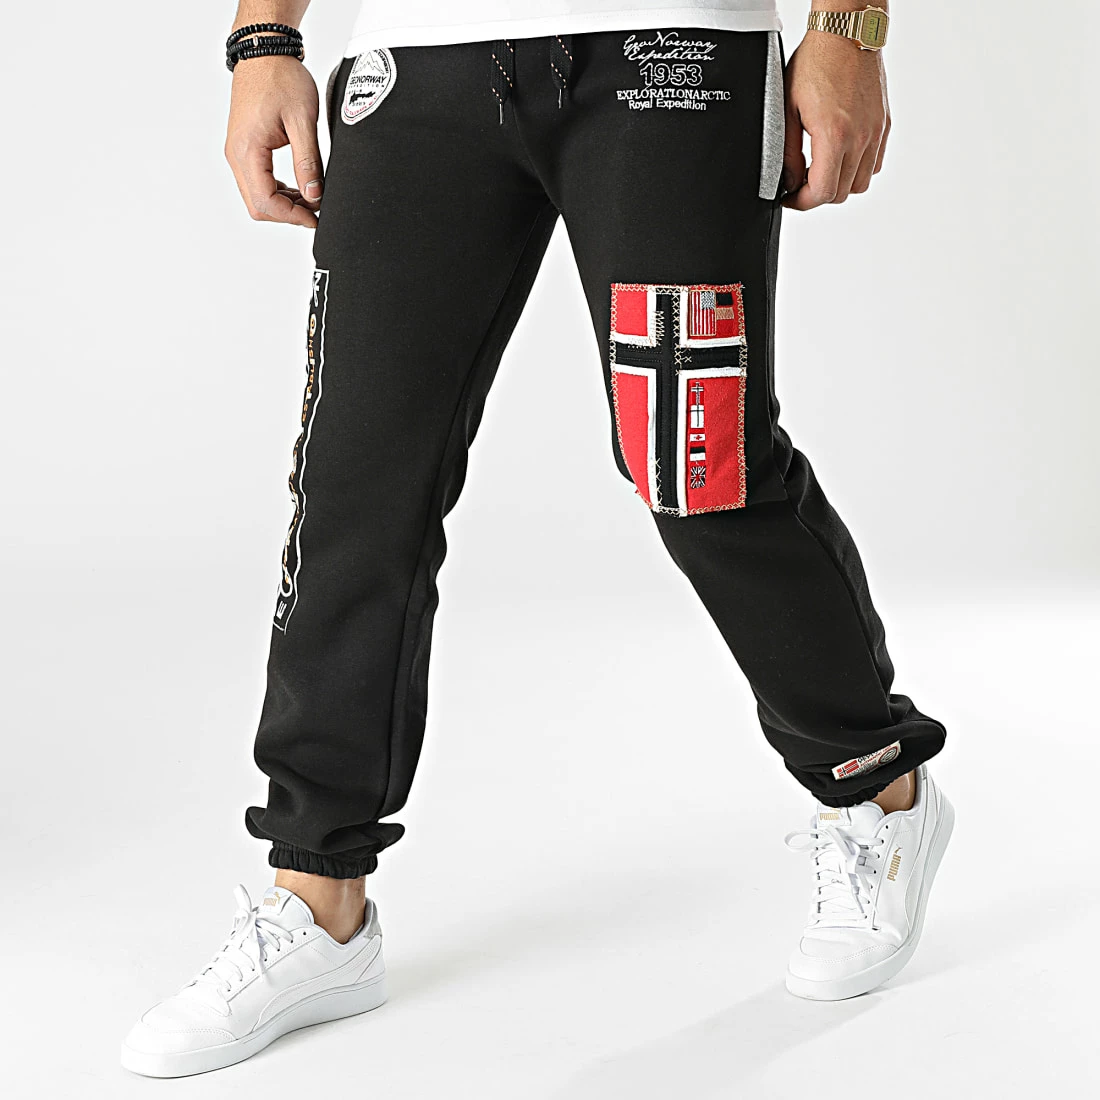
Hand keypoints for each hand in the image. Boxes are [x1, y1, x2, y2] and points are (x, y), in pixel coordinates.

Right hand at [225, 56, 322, 227]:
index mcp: (248, 150)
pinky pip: (257, 182)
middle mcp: (236, 155)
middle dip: (288, 214)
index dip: (293, 216)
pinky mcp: (243, 149)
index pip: (265, 202)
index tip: (315, 218)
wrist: (264, 52)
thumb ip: (308, 161)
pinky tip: (299, 186)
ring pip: (256, 197)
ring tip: (311, 197)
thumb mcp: (302, 120)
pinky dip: (277, 191)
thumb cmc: (281, 78)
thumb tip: (313, 195)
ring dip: (283, 204)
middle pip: (258, 206)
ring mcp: (237, 152)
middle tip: (316, 210)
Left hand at [781, 32, 890, 210]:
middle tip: (799, 184)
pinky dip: (857, 170)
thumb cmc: (816, 63)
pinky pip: (873, 164)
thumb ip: (788, 153)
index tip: (790, 197)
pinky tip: (840, 157)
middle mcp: (861, 137)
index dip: (801, 202)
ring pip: (859, 184)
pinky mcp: (883, 125)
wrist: (846, 33)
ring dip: (838, 184)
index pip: (822, 192)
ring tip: (820, 171)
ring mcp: (875, 132)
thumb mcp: (788, 110)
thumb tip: (789, 182)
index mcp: (835, 135)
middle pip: (840, 193)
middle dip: (816, 195)